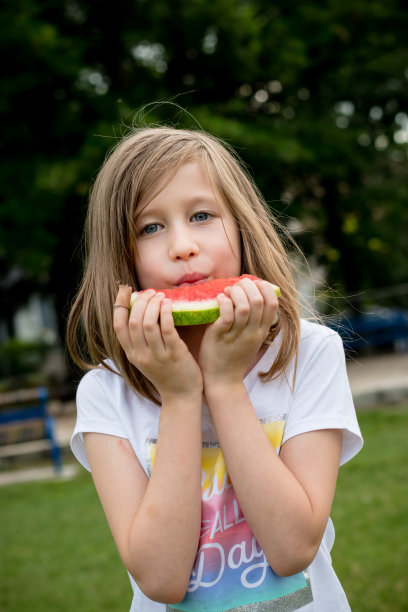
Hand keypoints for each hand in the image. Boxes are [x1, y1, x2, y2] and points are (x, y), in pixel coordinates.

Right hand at [113, 286, 202, 401]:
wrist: (181, 396)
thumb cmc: (165, 373)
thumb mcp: (145, 358)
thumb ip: (139, 340)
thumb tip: (138, 310)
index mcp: (131, 354)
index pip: (118, 326)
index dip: (120, 305)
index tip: (126, 290)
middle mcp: (141, 355)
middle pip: (133, 321)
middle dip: (141, 301)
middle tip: (150, 292)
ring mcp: (157, 356)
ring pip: (148, 323)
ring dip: (153, 305)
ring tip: (160, 296)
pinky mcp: (174, 354)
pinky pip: (166, 328)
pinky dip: (166, 313)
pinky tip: (169, 304)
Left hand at [199, 278, 278, 386]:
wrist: (222, 380)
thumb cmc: (234, 356)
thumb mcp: (251, 339)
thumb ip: (255, 321)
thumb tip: (253, 295)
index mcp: (261, 331)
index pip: (273, 304)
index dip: (265, 288)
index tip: (254, 283)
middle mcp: (252, 333)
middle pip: (258, 301)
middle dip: (248, 286)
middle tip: (237, 284)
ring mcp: (237, 335)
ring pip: (243, 306)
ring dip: (235, 292)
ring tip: (228, 291)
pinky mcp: (220, 336)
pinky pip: (226, 315)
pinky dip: (224, 302)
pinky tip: (220, 298)